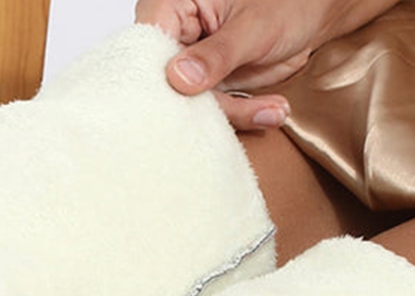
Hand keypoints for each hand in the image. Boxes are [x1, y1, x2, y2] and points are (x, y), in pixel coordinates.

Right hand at [134, 0, 399, 130]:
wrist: (315, 16)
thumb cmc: (288, 2)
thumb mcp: (254, 26)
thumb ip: (217, 53)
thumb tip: (178, 78)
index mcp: (173, 5)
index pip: (148, 46)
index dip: (159, 76)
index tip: (186, 95)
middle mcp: (175, 36)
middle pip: (166, 84)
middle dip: (205, 104)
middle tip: (241, 111)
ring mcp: (189, 65)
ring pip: (190, 105)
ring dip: (233, 114)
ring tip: (273, 110)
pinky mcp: (206, 88)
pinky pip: (211, 113)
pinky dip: (241, 117)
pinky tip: (270, 110)